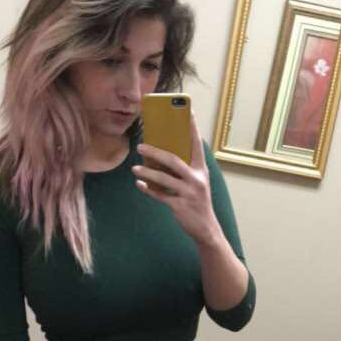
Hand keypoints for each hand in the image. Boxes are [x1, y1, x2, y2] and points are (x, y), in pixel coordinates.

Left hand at [132, 110, 221, 245]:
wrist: (206, 229)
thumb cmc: (197, 202)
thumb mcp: (197, 183)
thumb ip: (184, 169)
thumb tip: (161, 155)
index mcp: (201, 170)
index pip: (196, 144)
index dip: (192, 127)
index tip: (188, 111)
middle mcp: (196, 179)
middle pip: (173, 160)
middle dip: (155, 152)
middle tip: (140, 146)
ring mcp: (188, 193)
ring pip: (163, 179)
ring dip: (147, 173)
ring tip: (134, 169)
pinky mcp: (180, 206)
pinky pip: (160, 196)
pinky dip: (149, 190)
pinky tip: (139, 185)